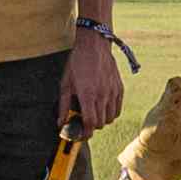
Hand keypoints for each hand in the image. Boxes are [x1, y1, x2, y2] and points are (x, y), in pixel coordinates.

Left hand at [63, 23, 124, 140]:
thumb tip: (60, 122)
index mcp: (88, 94)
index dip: (86, 133)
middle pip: (101, 123)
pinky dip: (111, 112)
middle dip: (92, 127)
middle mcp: (102, 95)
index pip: (90, 123)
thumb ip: (63, 105)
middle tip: (84, 122)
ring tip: (94, 113)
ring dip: (102, 120)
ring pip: (111, 118)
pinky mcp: (119, 88)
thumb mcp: (65, 83)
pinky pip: (118, 108)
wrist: (94, 45)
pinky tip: (103, 107)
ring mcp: (112, 92)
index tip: (81, 135)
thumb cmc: (78, 62)